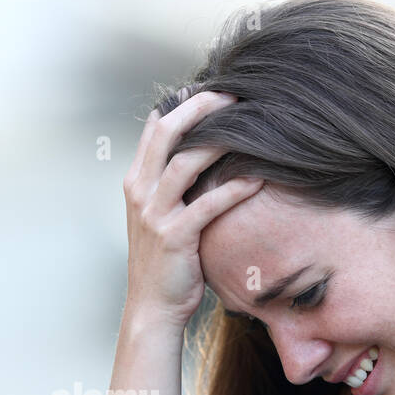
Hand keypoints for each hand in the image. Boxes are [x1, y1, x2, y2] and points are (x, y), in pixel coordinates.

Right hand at [122, 88, 263, 330]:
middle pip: (168, 133)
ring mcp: (155, 214)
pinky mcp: (175, 237)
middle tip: (234, 94)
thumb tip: (201, 156)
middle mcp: (140, 192)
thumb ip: (171, 186)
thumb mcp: (159, 217)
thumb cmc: (166, 262)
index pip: (155, 127)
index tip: (213, 87)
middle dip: (202, 108)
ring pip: (185, 162)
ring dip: (219, 140)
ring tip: (249, 125)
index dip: (184, 102)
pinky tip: (257, 179)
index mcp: (136, 182)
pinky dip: (233, 189)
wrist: (152, 308)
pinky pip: (207, 205)